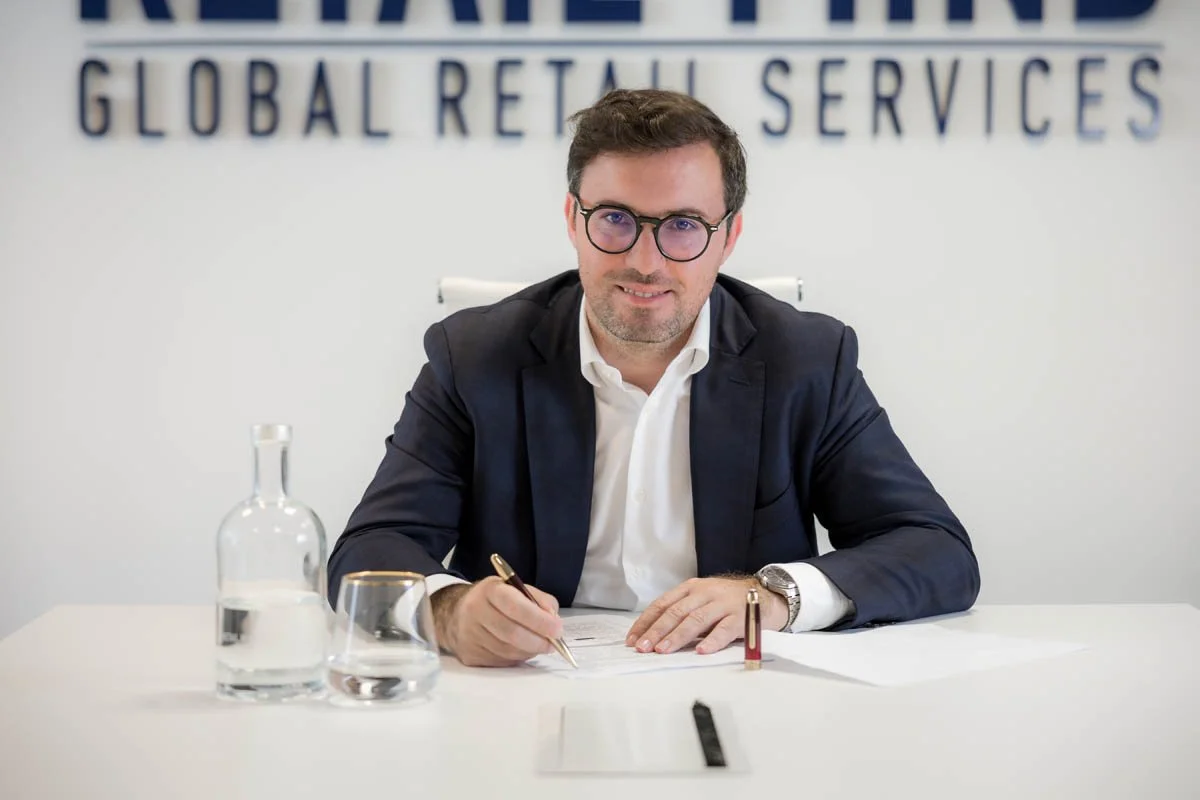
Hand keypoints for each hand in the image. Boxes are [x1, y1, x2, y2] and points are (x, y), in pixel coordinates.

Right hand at [431, 577, 562, 666]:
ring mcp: (470, 635)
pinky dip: (517, 658)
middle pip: (512, 633)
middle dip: (538, 641)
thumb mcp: (517, 589)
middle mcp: (475, 611)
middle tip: (554, 643)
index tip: (557, 629)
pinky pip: (501, 661)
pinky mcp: (469, 655)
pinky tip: (520, 649)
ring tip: (538, 645)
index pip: (516, 606)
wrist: (457, 613)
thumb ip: (540, 600)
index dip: (539, 620)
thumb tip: (554, 621)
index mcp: (489, 590)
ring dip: (529, 651)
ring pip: (508, 651)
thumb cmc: (495, 600)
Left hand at [625, 576, 788, 654]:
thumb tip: (653, 636)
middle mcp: (705, 593)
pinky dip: (713, 640)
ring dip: (678, 636)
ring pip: (696, 620)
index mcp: (691, 588)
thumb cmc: (728, 601)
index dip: (646, 622)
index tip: (632, 639)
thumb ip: (682, 612)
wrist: (766, 594)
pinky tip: (702, 651)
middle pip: (676, 612)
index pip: (662, 604)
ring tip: (663, 650)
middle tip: (643, 647)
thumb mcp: (702, 599)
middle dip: (656, 631)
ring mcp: (723, 604)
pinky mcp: (741, 617)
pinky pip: (725, 629)